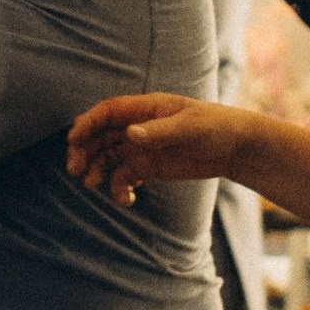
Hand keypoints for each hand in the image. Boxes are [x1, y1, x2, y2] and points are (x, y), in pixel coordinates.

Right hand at [66, 92, 252, 207]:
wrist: (236, 148)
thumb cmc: (216, 127)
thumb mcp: (190, 127)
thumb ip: (159, 132)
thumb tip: (129, 134)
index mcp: (145, 109)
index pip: (107, 112)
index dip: (87, 123)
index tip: (73, 140)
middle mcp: (137, 127)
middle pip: (100, 136)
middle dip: (84, 151)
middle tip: (75, 170)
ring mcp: (141, 148)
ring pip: (107, 158)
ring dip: (96, 171)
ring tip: (92, 185)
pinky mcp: (148, 168)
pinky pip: (124, 179)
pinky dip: (119, 190)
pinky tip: (127, 201)